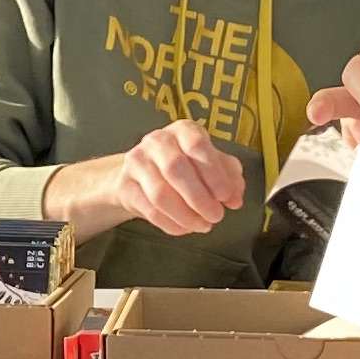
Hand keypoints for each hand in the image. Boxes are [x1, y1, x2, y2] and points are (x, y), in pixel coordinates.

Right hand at [58, 117, 245, 238]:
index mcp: (183, 130)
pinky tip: (185, 228)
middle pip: (175, 168)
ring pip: (160, 193)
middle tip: (216, 216)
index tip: (225, 196)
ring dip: (185, 214)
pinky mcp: (125, 185)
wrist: (142, 175)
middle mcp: (157, 141)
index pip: (197, 145)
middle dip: (199, 197)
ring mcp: (137, 162)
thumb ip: (230, 178)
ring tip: (203, 225)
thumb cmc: (186, 166)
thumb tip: (235, 198)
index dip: (213, 172)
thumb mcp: (212, 165)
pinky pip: (148, 209)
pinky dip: (170, 223)